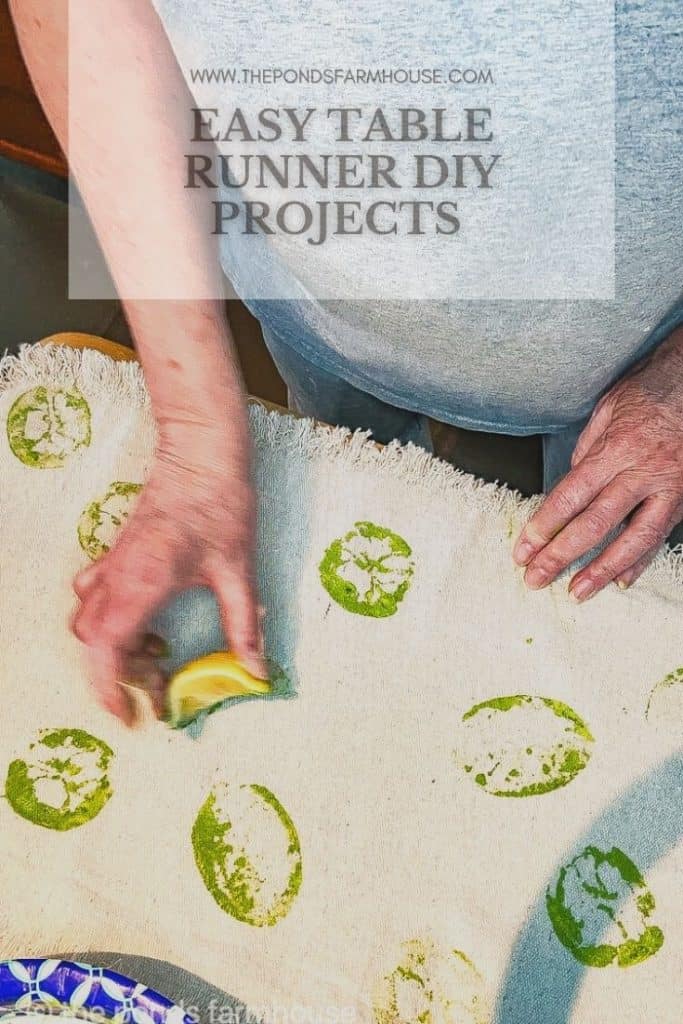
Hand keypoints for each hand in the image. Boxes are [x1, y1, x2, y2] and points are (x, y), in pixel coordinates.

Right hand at [71, 422, 265, 723]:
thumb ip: (243, 625)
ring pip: (88, 617)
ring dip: (110, 646)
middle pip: (92, 641)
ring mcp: (114, 562)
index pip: (105, 648)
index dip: (108, 688)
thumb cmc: (220, 504)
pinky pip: (96, 594)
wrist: (202, 452)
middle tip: (154, 688)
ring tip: (152, 657)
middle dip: (116, 674)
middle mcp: (118, 576)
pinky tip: (148, 623)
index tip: (128, 714)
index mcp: (143, 583)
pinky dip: (110, 619)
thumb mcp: (238, 570)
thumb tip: (255, 671)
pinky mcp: (119, 551)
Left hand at [513, 329, 682, 600]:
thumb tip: (569, 487)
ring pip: (633, 539)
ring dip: (601, 570)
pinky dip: (640, 560)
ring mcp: (667, 488)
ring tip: (577, 592)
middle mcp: (641, 472)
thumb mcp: (607, 411)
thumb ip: (587, 452)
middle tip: (535, 579)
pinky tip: (621, 580)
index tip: (523, 550)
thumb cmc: (647, 392)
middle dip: (561, 555)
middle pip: (595, 524)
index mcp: (615, 449)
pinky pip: (660, 536)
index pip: (570, 496)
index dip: (544, 526)